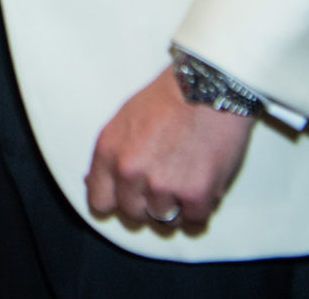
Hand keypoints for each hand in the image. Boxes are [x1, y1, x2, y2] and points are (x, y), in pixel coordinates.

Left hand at [85, 65, 253, 228]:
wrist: (209, 87)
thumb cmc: (169, 98)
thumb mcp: (123, 120)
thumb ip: (111, 156)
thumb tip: (98, 183)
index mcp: (109, 152)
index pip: (100, 202)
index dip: (117, 200)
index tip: (128, 196)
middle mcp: (130, 172)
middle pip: (133, 214)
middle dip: (148, 202)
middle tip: (166, 179)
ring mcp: (162, 185)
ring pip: (164, 220)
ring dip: (176, 205)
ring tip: (186, 176)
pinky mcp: (195, 194)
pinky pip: (195, 220)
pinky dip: (201, 206)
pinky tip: (203, 182)